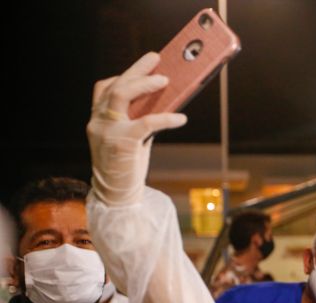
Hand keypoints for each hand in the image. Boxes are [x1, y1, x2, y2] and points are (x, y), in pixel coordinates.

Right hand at [87, 52, 186, 205]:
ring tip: (165, 80)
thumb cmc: (127, 166)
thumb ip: (140, 120)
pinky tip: (181, 118)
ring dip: (144, 84)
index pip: (104, 88)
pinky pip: (145, 123)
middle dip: (136, 70)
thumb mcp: (131, 139)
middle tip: (156, 59)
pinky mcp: (121, 143)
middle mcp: (98, 121)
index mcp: (98, 119)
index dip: (124, 74)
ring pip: (121, 94)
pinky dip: (165, 118)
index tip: (145, 66)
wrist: (117, 196)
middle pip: (114, 85)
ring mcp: (106, 131)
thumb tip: (165, 102)